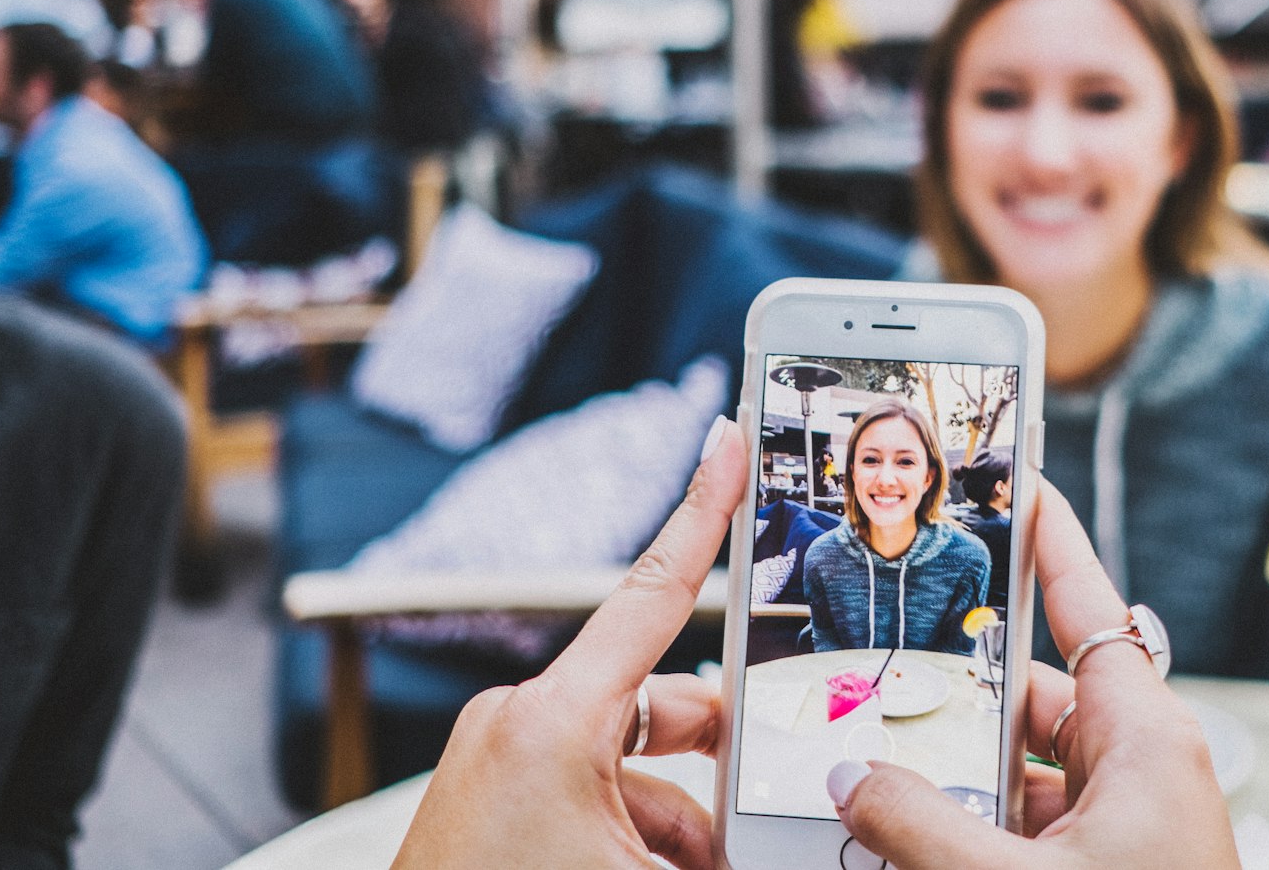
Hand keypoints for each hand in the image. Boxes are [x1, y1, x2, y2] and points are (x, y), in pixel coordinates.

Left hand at [391, 417, 744, 869]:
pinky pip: (591, 794)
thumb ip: (721, 840)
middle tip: (775, 799)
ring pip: (633, 764)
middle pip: (663, 705)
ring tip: (711, 864)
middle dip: (723, 761)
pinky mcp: (490, 801)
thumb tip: (778, 835)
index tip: (732, 441)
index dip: (705, 510)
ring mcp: (500, 762)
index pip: (654, 591)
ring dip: (685, 822)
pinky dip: (639, 834)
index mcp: (552, 721)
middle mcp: (521, 724)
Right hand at [829, 481, 1239, 868]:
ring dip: (962, 782)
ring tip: (885, 787)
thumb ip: (923, 827)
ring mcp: (1130, 826)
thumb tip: (853, 781)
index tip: (1021, 481)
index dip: (1050, 542)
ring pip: (1028, 771)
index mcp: (1148, 742)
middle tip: (882, 684)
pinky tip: (919, 847)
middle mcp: (1144, 772)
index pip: (1090, 607)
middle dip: (959, 699)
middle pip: (1034, 697)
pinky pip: (1035, 826)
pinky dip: (981, 829)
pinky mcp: (1112, 866)